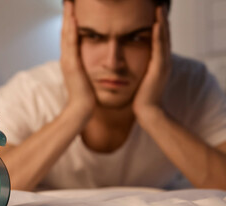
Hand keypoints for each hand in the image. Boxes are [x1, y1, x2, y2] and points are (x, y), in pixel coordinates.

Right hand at [61, 1, 95, 116]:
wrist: (81, 109)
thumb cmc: (86, 95)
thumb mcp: (86, 77)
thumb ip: (86, 68)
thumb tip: (90, 62)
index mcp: (70, 60)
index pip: (69, 36)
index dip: (70, 22)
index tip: (73, 9)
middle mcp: (66, 58)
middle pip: (65, 31)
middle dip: (67, 15)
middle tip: (68, 1)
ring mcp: (67, 61)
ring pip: (66, 34)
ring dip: (68, 17)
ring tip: (69, 3)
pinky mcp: (72, 65)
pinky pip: (71, 44)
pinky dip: (71, 30)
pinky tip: (74, 19)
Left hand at [133, 5, 170, 124]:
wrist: (146, 111)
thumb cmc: (140, 97)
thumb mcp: (139, 78)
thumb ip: (137, 68)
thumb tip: (126, 63)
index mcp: (158, 62)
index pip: (158, 39)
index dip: (157, 26)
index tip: (152, 12)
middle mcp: (163, 61)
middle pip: (163, 35)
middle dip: (161, 20)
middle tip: (158, 5)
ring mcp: (163, 64)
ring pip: (164, 38)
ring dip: (162, 22)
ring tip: (159, 8)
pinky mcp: (160, 68)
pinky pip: (160, 48)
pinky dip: (159, 35)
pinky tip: (156, 24)